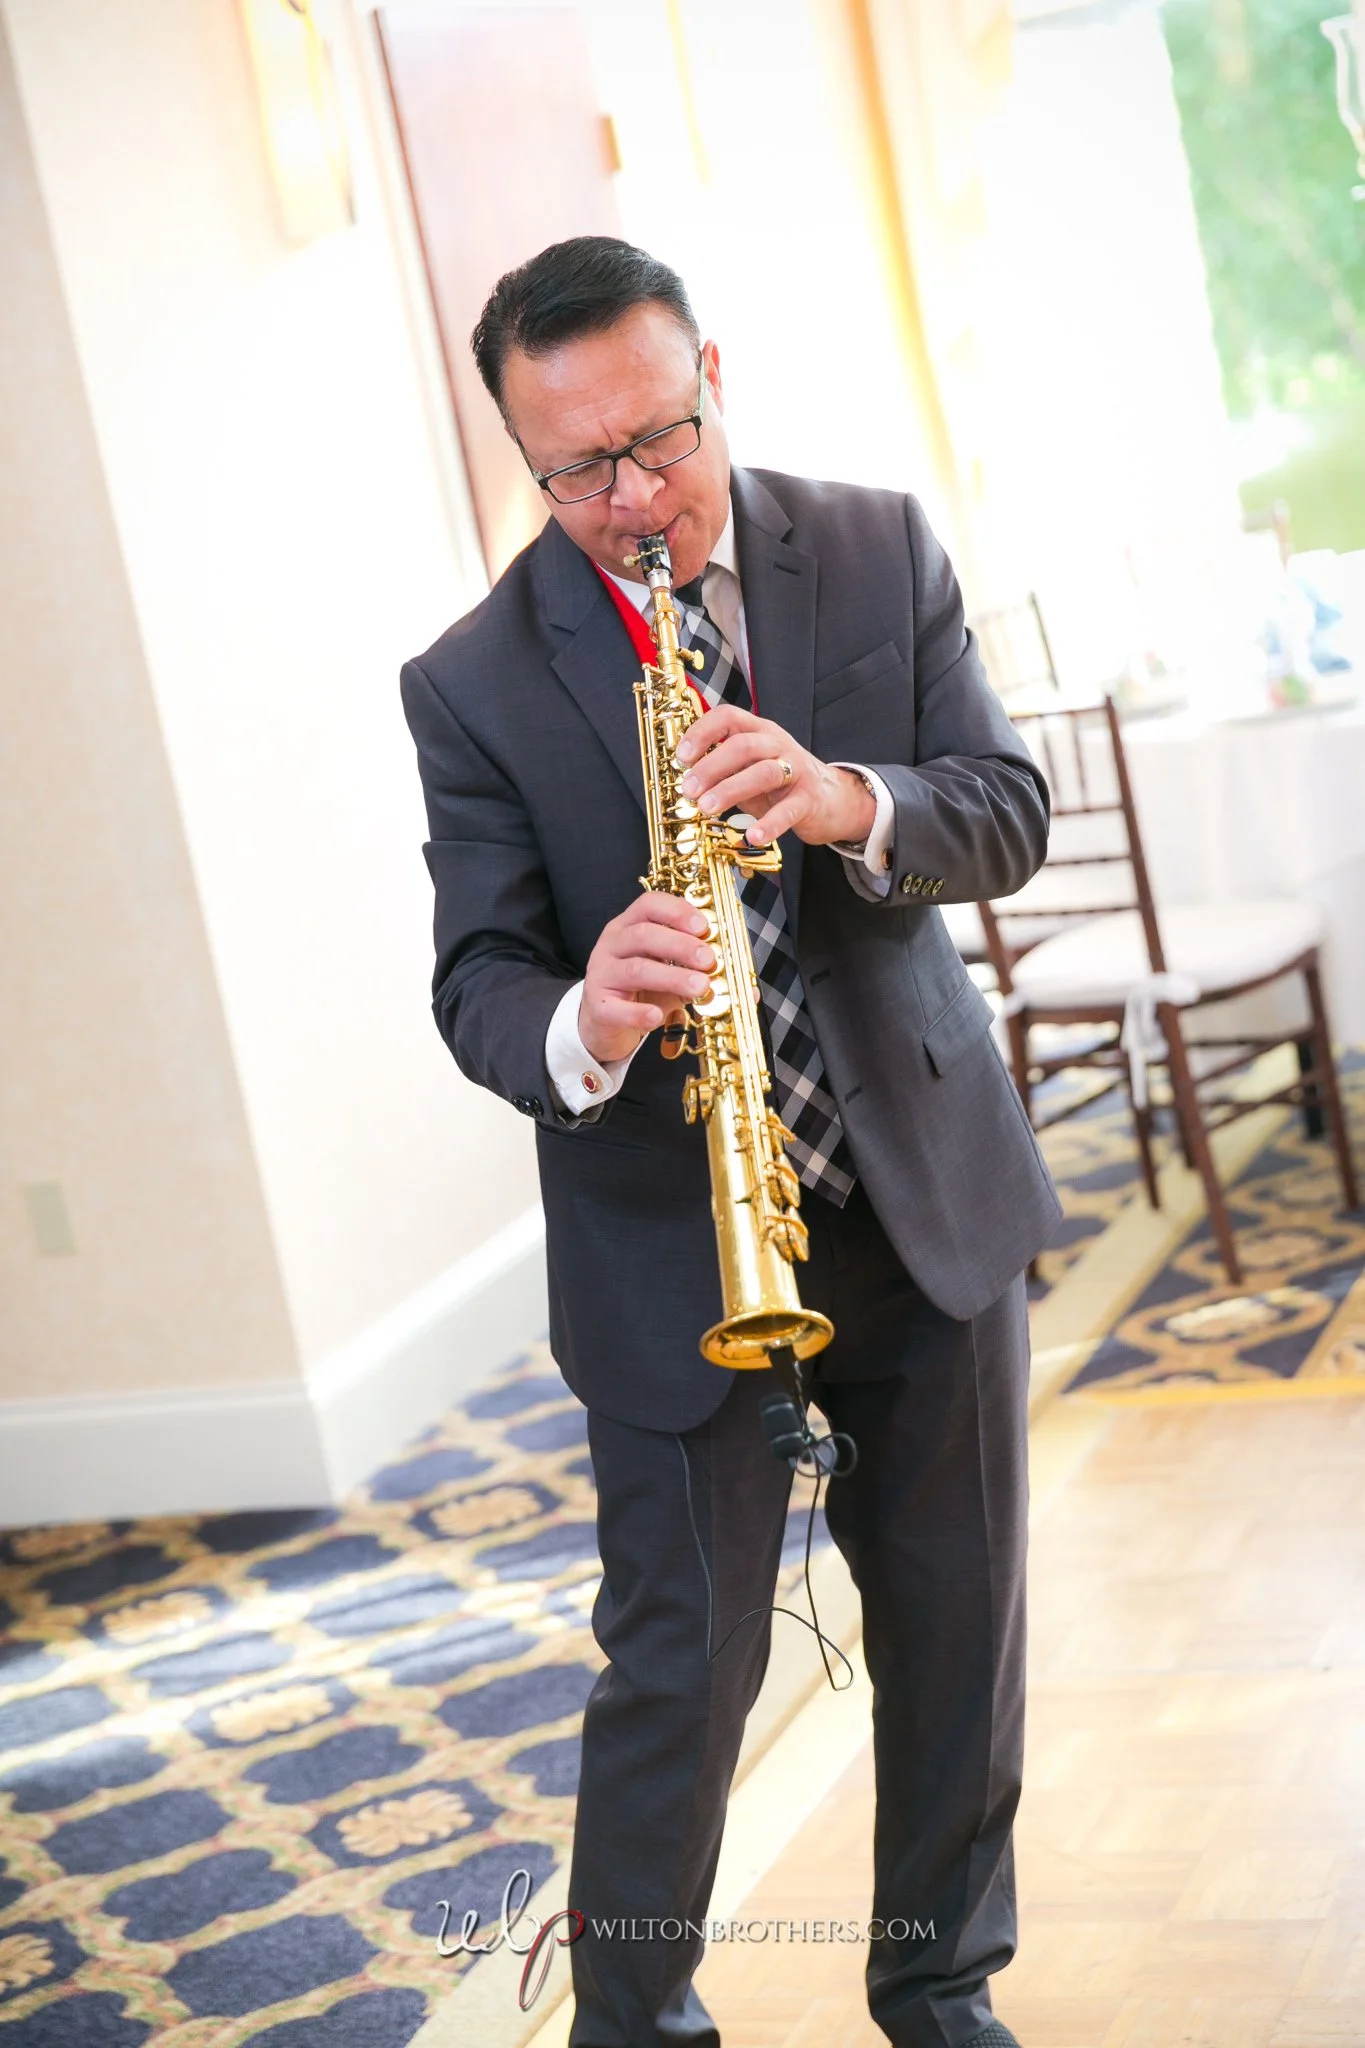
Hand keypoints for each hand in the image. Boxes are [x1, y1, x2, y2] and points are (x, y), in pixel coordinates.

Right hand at [579, 892, 715, 1064]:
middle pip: (644, 934)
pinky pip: (616, 1008)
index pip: (649, 905)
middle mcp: (611, 945)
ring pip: (636, 970)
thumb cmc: (642, 990)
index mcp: (628, 926)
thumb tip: (731, 974)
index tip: (703, 927)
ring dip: (672, 977)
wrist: (606, 1022)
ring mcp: (601, 975)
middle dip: (681, 945)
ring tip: (700, 987)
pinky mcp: (598, 1006)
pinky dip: (638, 1013)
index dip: (677, 911)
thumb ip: (691, 966)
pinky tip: (657, 1016)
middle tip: (708, 960)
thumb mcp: (667, 969)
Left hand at [674, 704, 874, 848]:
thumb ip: (722, 767)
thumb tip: (683, 776)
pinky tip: (752, 836)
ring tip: (707, 808)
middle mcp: (778, 745)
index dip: (702, 732)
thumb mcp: (749, 768)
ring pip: (763, 773)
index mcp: (759, 732)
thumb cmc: (781, 783)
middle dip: (710, 767)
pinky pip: (788, 811)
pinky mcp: (809, 799)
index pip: (728, 717)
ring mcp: (796, 771)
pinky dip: (769, 824)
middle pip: (743, 745)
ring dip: (731, 790)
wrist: (833, 799)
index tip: (681, 756)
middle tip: (689, 790)